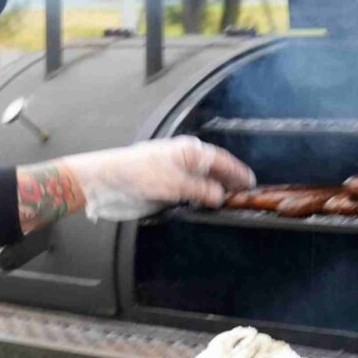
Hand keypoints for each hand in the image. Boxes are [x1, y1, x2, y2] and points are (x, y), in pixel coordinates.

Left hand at [65, 137, 256, 220]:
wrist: (106, 181)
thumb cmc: (134, 172)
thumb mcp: (174, 183)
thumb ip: (200, 190)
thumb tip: (219, 195)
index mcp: (189, 151)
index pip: (222, 160)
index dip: (238, 171)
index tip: (251, 182)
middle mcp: (184, 160)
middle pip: (214, 170)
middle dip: (229, 181)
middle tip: (244, 195)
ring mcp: (175, 173)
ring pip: (202, 181)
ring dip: (215, 191)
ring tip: (229, 202)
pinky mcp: (165, 186)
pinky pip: (190, 192)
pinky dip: (200, 197)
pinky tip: (204, 206)